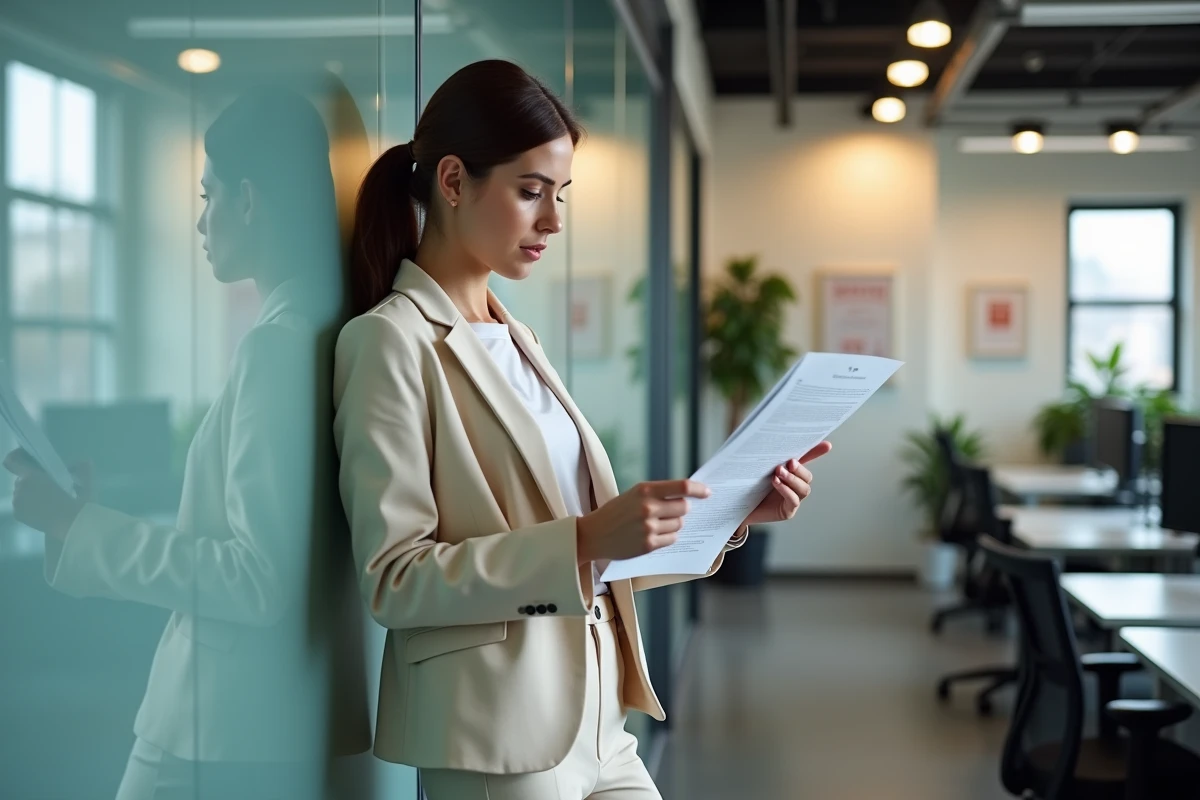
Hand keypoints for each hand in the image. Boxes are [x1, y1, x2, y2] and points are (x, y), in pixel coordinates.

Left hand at [4, 449, 90, 539]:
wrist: (73, 527)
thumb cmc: (77, 502)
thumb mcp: (84, 482)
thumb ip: (81, 469)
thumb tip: (84, 462)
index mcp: (31, 476)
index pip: (12, 461)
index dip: (17, 455)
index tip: (28, 456)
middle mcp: (19, 489)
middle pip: (21, 478)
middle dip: (32, 478)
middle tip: (49, 483)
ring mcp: (17, 503)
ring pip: (21, 492)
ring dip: (32, 492)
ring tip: (49, 499)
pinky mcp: (18, 516)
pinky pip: (22, 504)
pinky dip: (30, 504)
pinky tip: (45, 509)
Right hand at [576, 479, 710, 564]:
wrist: (594, 534)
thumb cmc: (616, 512)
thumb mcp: (634, 494)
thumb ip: (658, 494)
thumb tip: (688, 497)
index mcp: (645, 490)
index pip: (682, 487)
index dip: (698, 490)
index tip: (707, 492)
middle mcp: (648, 508)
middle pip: (684, 508)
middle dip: (682, 509)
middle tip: (670, 511)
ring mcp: (648, 527)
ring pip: (679, 525)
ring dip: (673, 524)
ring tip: (655, 524)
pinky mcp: (648, 545)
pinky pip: (672, 539)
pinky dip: (667, 537)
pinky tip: (653, 535)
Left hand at [741, 441, 831, 527]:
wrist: (735, 508)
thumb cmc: (746, 485)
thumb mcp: (755, 468)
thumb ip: (764, 457)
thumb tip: (763, 435)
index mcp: (789, 472)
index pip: (806, 460)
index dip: (817, 452)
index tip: (827, 445)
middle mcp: (794, 485)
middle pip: (807, 476)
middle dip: (800, 469)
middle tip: (789, 462)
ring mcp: (792, 499)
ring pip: (804, 488)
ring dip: (793, 479)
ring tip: (779, 472)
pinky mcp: (787, 511)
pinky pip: (794, 501)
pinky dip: (787, 491)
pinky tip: (776, 483)